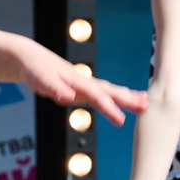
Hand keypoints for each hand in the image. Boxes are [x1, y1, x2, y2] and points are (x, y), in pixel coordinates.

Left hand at [21, 46, 146, 124]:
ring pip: (111, 91)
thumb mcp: (42, 81)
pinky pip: (106, 93)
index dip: (109, 108)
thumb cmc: (36, 70)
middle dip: (129, 100)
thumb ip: (56, 89)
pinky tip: (128, 98)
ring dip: (128, 96)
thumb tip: (68, 97)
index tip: (121, 121)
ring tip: (145, 103)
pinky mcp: (84, 88)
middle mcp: (85, 82)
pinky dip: (119, 96)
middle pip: (111, 92)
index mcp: (77, 82)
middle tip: (146, 107)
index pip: (96, 97)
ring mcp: (86, 85)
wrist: (32, 58)